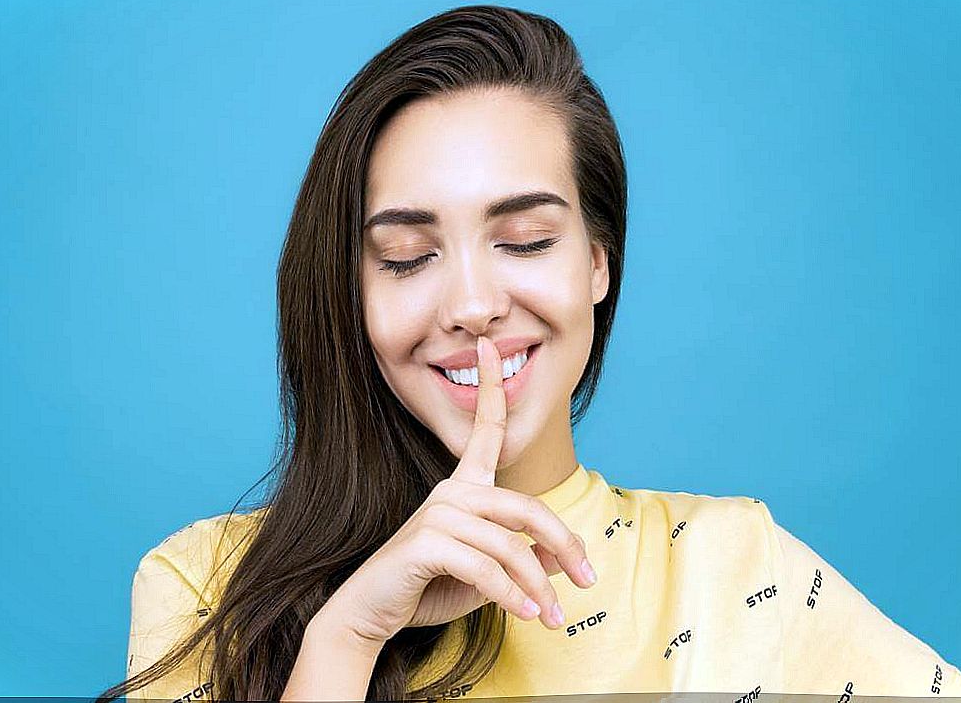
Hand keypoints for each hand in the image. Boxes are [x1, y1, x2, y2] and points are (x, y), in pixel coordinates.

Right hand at [320, 335, 595, 645]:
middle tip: (589, 579)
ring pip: (511, 547)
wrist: (371, 615)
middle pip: (527, 508)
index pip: (483, 431)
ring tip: (553, 617)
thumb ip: (525, 560)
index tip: (490, 344)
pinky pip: (487, 568)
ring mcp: (437, 514)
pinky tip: (526, 616)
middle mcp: (450, 492)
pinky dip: (513, 596)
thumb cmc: (428, 588)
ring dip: (538, 587)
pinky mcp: (427, 543)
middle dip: (565, 545)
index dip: (490, 388)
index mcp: (463, 488)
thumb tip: (569, 558)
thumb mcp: (488, 576)